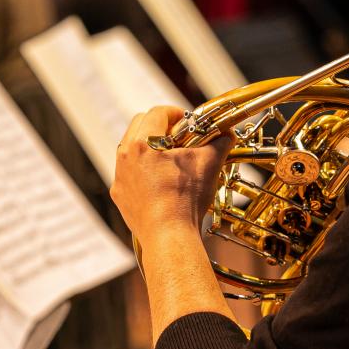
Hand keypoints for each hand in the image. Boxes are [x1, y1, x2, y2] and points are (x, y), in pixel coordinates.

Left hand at [110, 106, 234, 242]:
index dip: (176, 112)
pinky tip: (162, 181)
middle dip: (160, 125)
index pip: (157, 112)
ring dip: (150, 147)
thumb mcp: (209, 164)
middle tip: (180, 135)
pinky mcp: (121, 196)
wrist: (169, 236)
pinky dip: (144, 171)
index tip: (188, 121)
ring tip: (171, 159)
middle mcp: (125, 156)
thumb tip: (228, 135)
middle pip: (139, 125)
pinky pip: (130, 173)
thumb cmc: (186, 199)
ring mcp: (120, 177)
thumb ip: (220, 143)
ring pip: (131, 149)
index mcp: (143, 142)